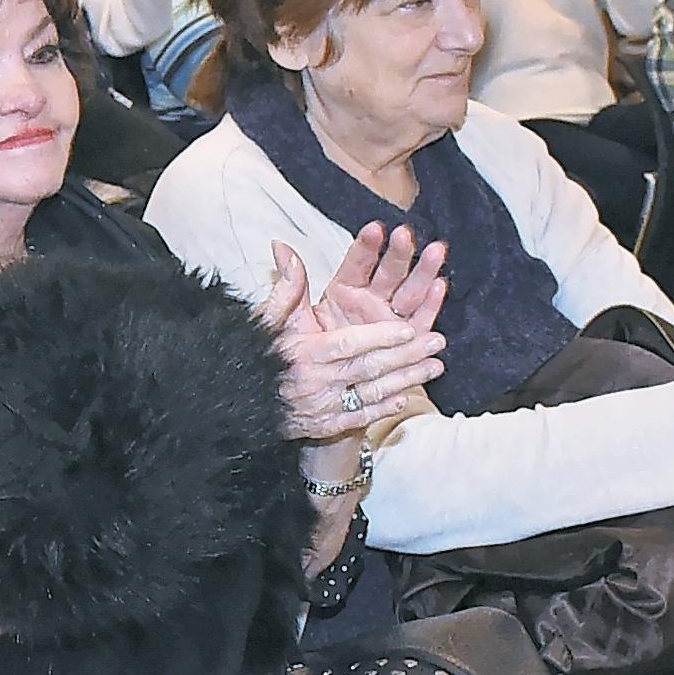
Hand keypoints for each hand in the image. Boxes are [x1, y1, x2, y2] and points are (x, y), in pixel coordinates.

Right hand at [261, 231, 448, 444]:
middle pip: (369, 368)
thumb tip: (284, 247)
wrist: (236, 403)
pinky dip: (384, 407)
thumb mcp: (267, 320)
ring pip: (371, 393)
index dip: (380, 337)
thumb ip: (286, 287)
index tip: (408, 328)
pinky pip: (359, 417)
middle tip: (436, 342)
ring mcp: (322, 408)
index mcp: (305, 353)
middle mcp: (316, 382)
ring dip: (406, 380)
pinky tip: (405, 397)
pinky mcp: (323, 426)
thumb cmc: (254, 355)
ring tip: (435, 366)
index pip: (349, 344)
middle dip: (407, 356)